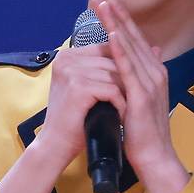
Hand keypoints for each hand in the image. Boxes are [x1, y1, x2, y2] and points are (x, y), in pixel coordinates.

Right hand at [37, 23, 125, 166]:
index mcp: (67, 55)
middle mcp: (66, 58)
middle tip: (135, 98)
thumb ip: (102, 68)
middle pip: (112, 60)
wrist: (56, 144)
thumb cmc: (74, 117)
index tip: (131, 84)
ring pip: (115, 75)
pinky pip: (112, 90)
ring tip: (130, 108)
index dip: (123, 66)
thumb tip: (137, 53)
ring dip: (126, 93)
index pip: (107, 48)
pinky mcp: (78, 87)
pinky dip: (121, 104)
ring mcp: (71, 71)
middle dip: (127, 80)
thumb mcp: (86, 86)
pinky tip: (122, 115)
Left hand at [89, 0, 177, 178]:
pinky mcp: (142, 95)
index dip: (121, 20)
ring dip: (116, 25)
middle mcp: (155, 73)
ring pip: (130, 47)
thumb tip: (151, 50)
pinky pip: (129, 69)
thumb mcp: (145, 97)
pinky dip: (121, 51)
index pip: (135, 40)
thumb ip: (146, 72)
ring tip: (104, 7)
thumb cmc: (145, 131)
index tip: (106, 3)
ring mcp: (150, 83)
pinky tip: (112, 36)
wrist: (154, 156)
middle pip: (133, 37)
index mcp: (154, 72)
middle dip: (116, 15)